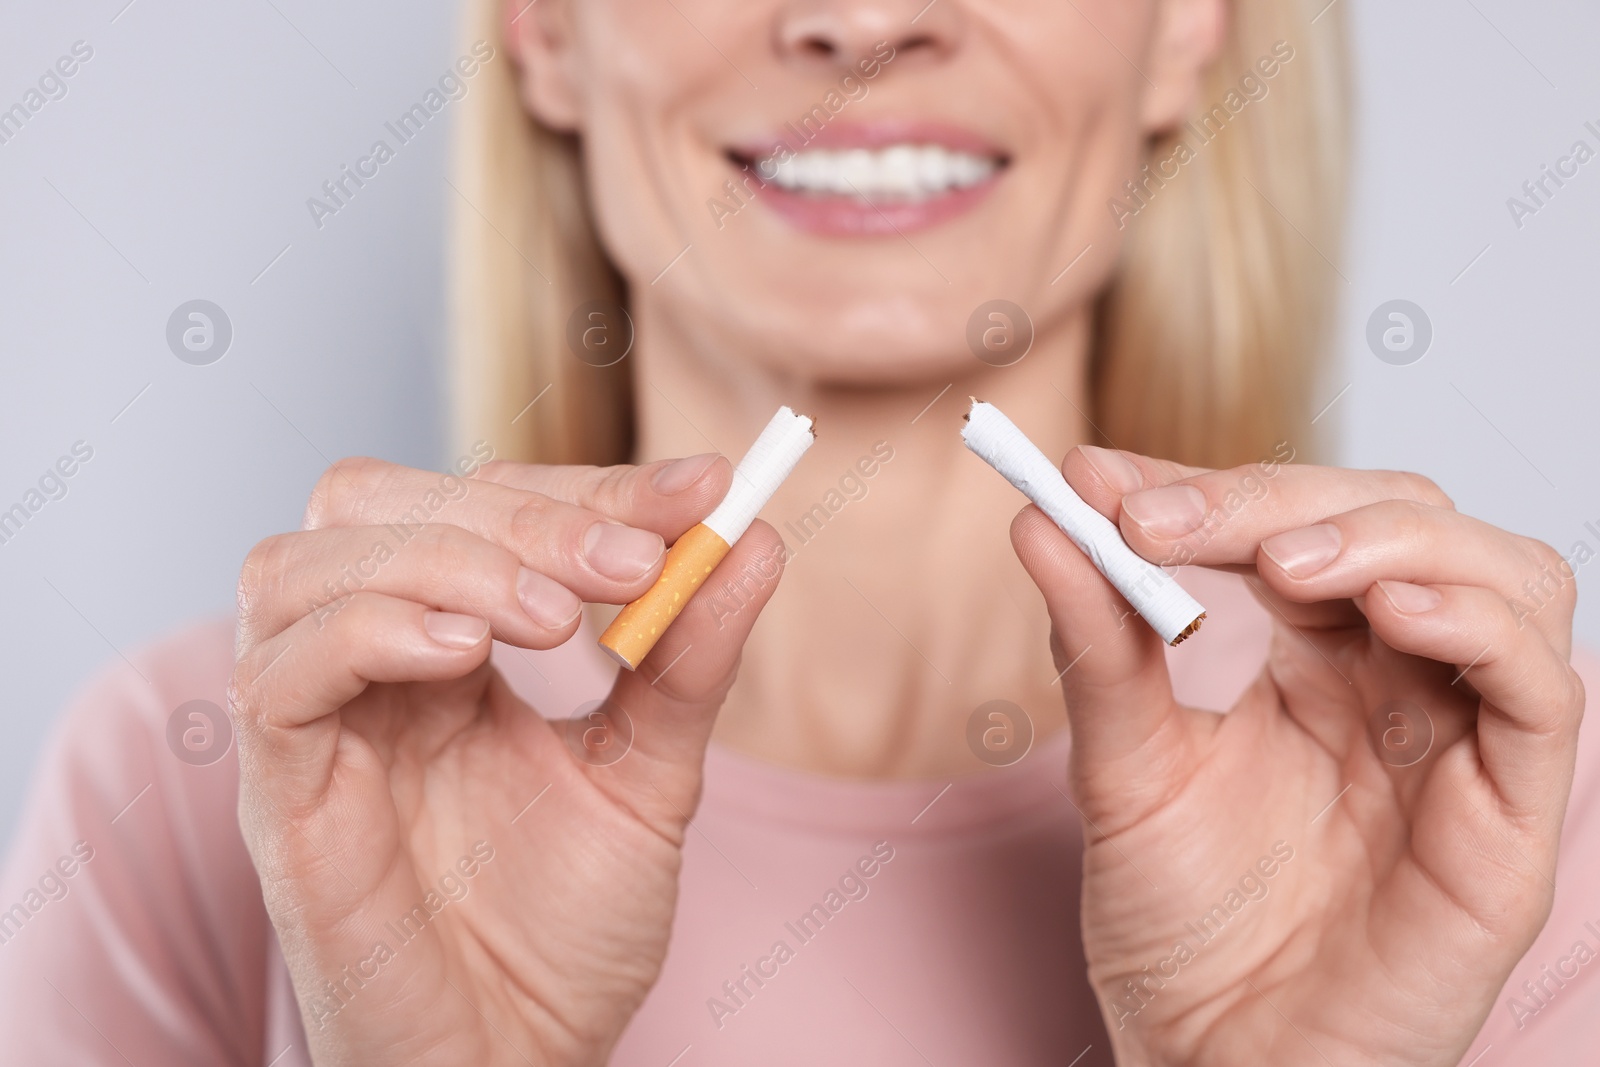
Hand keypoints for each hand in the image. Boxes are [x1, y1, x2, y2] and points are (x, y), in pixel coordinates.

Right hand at [230, 451, 785, 1065]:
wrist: (515, 1063)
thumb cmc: (564, 931)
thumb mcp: (650, 772)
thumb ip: (690, 657)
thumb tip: (751, 538)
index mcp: (448, 646)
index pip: (486, 502)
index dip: (588, 482)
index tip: (704, 487)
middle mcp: (368, 664)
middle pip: (382, 501)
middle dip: (518, 511)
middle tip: (627, 564)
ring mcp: (316, 722)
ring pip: (304, 560)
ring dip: (442, 556)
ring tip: (551, 617)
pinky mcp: (281, 792)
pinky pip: (278, 669)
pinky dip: (368, 629)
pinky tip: (464, 658)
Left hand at [1010, 447, 1582, 1065]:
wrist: (1217, 1063)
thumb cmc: (1180, 925)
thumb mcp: (1123, 764)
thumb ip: (1099, 643)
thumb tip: (1046, 515)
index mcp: (1310, 655)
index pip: (1290, 520)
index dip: (1208, 485)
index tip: (1101, 479)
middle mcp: (1394, 677)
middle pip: (1394, 519)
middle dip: (1280, 501)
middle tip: (1165, 519)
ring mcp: (1458, 736)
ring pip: (1498, 571)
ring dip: (1392, 539)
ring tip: (1288, 566)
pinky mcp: (1508, 810)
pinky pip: (1542, 686)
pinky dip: (1479, 625)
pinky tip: (1391, 613)